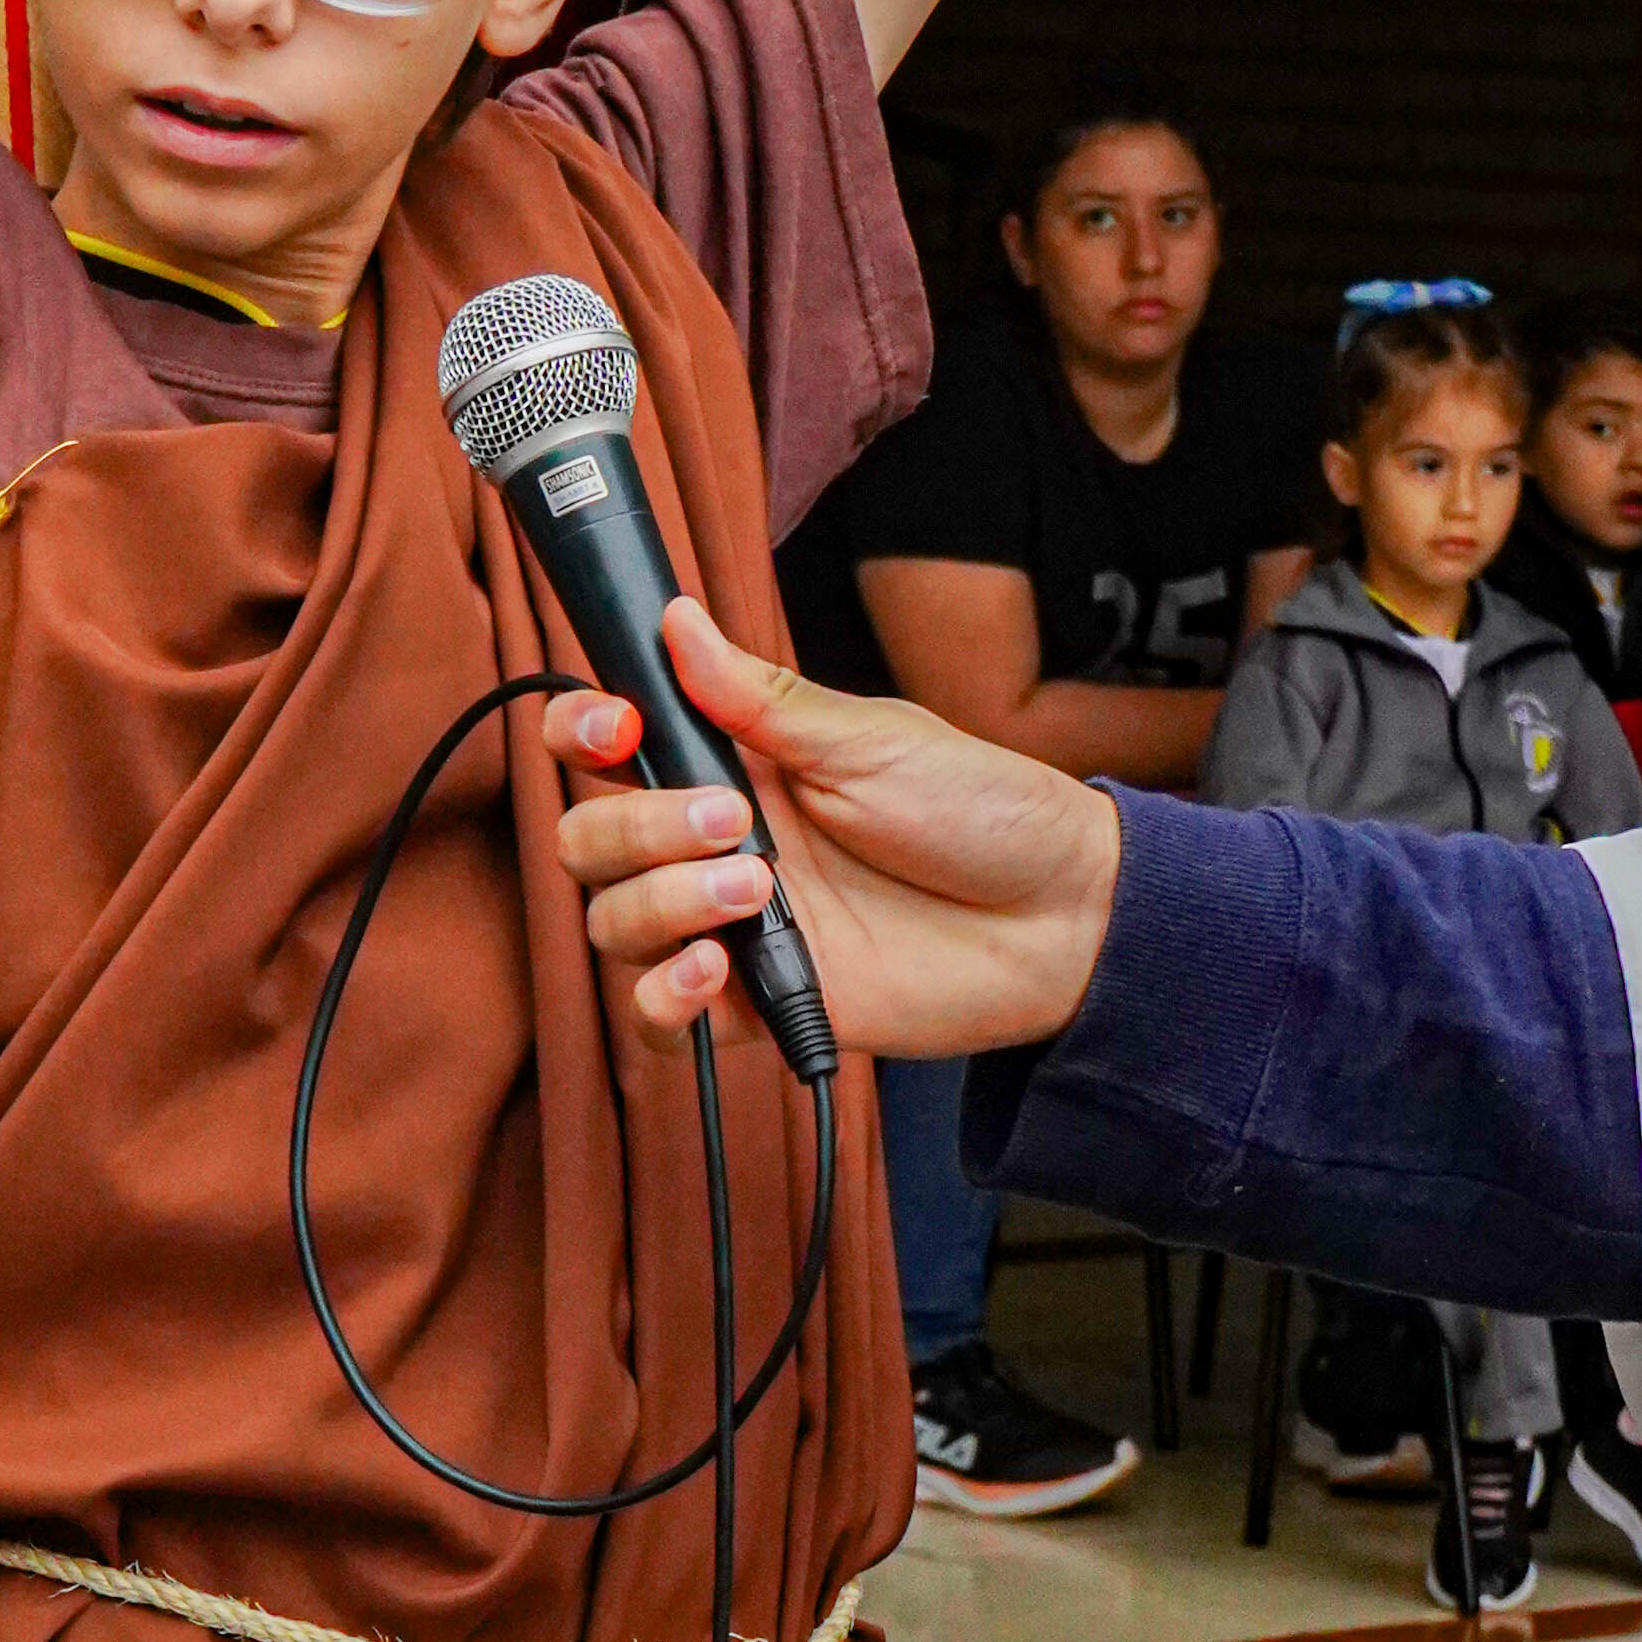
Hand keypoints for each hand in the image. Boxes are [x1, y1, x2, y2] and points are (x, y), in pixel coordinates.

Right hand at [547, 596, 1119, 1062]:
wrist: (1059, 921)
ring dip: (659, 904)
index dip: (583, 734)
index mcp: (735, 765)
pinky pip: (657, 1021)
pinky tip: (717, 971)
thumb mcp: (873, 739)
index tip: (617, 731)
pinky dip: (664, 997)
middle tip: (733, 822)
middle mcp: (716, 846)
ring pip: (612, 927)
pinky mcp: (755, 1006)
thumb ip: (762, 698)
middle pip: (589, 844)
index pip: (608, 750)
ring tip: (754, 893)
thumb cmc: (982, 815)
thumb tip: (678, 620)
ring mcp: (729, 929)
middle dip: (635, 829)